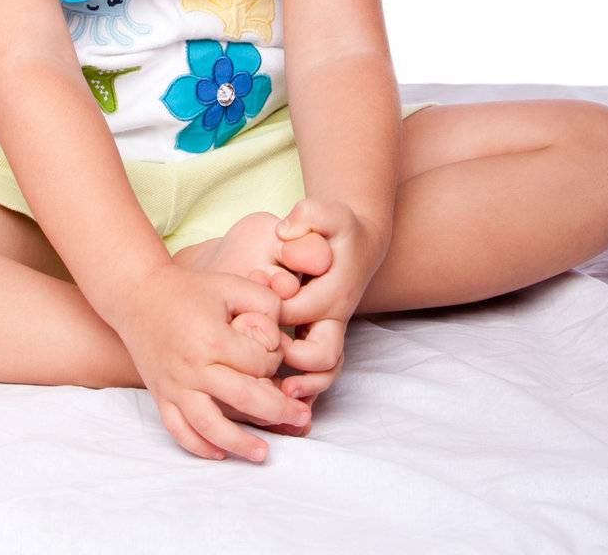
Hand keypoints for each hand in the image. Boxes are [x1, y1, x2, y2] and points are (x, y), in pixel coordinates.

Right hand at [113, 259, 314, 462]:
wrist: (138, 296)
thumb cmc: (190, 290)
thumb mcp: (230, 284)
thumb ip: (264, 302)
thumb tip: (283, 333)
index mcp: (211, 339)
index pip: (256, 363)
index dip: (274, 361)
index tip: (276, 353)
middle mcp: (192, 368)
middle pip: (242, 399)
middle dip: (278, 410)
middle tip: (302, 416)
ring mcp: (174, 386)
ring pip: (209, 426)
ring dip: (240, 443)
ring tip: (264, 453)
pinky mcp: (160, 397)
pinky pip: (179, 431)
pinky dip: (200, 447)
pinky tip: (221, 453)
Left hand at [269, 198, 387, 409]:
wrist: (358, 241)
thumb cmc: (338, 228)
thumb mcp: (326, 211)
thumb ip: (307, 216)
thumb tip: (284, 232)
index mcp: (332, 290)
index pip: (298, 311)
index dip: (271, 312)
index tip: (249, 309)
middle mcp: (334, 317)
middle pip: (321, 355)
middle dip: (292, 362)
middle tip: (264, 362)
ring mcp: (331, 331)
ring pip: (326, 372)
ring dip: (305, 386)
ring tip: (280, 394)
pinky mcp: (324, 337)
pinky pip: (321, 373)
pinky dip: (308, 389)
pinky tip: (283, 397)